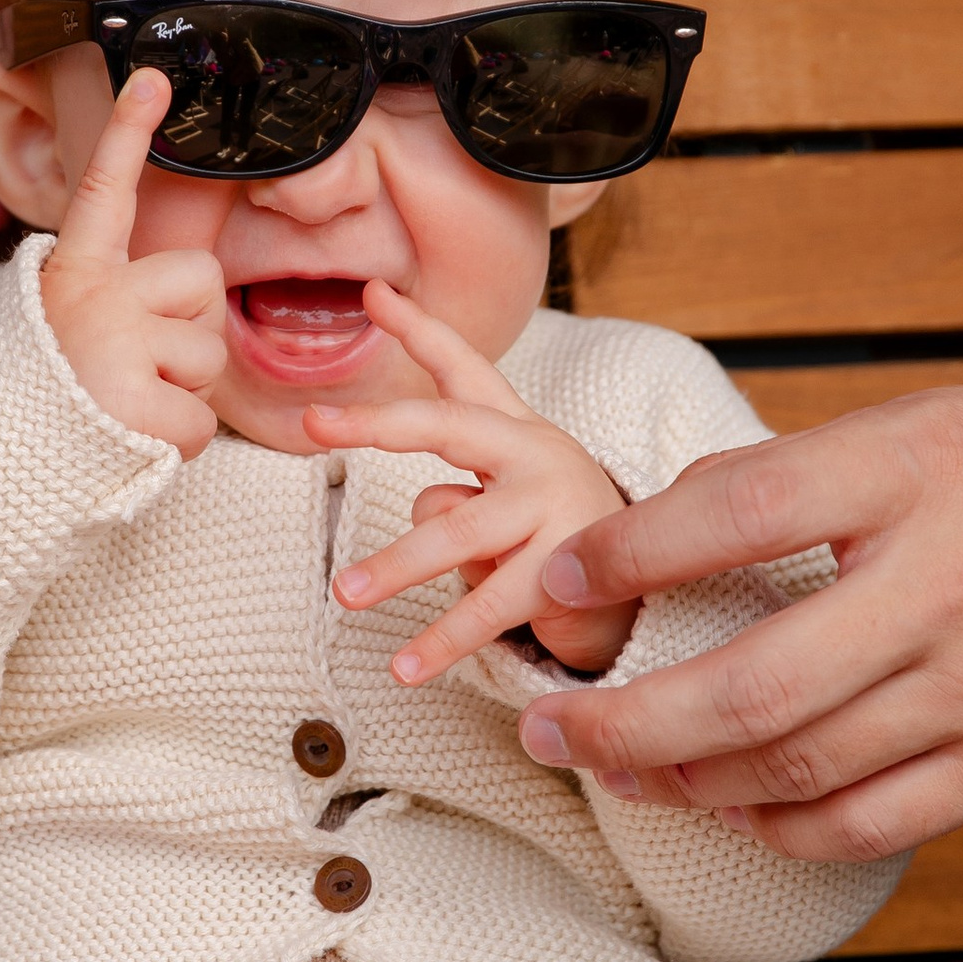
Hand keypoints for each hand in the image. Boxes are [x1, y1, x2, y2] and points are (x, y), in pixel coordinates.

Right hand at [39, 68, 227, 454]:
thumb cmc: (38, 404)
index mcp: (69, 273)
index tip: (151, 76)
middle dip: (190, 326)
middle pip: (201, 279)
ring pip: (208, 354)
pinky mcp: (135, 404)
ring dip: (181, 393)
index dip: (127, 132)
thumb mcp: (55, 333)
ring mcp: (115, 346)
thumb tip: (184, 300)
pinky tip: (130, 444)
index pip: (101, 191)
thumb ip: (110, 302)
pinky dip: (175, 446)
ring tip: (123, 408)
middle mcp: (94, 296)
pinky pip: (200, 423)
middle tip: (136, 365)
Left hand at [312, 284, 637, 680]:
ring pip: (457, 529)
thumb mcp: (501, 510)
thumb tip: (427, 512)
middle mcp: (538, 456)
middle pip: (449, 425)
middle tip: (313, 422)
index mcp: (519, 432)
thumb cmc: (554, 538)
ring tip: (345, 592)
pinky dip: (442, 642)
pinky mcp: (567, 571)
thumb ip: (453, 502)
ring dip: (397, 565)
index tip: (373, 293)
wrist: (649, 594)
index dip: (421, 330)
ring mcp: (555, 510)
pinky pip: (488, 606)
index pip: (466, 371)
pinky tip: (405, 668)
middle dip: (378, 422)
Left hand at [519, 385, 962, 856]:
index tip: (557, 575)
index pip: (738, 514)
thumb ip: (807, 473)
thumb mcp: (941, 426)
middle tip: (549, 725)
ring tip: (617, 768)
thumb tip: (665, 517)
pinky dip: (778, 830)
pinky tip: (731, 809)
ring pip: (793, 770)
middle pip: (750, 685)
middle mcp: (949, 586)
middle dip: (625, 721)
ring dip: (681, 782)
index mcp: (920, 474)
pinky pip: (864, 826)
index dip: (627, 552)